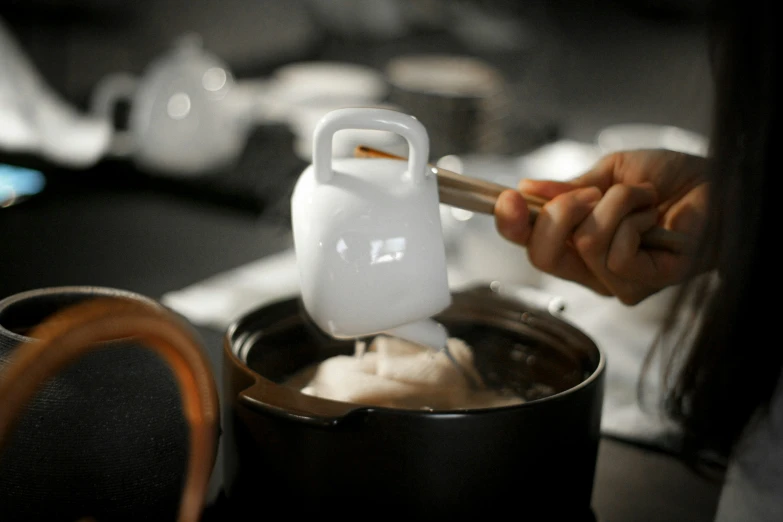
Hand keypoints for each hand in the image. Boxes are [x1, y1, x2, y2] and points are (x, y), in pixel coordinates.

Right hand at [494, 149, 708, 303]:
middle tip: (592, 192)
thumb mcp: (610, 175)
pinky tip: (654, 216)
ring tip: (642, 198)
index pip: (530, 246)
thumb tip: (527, 189)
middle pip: (541, 256)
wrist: (722, 183)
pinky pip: (615, 252)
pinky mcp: (644, 282)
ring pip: (583, 244)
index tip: (506, 197)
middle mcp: (593, 271)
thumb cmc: (674, 180)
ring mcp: (617, 282)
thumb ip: (569, 189)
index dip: (511, 224)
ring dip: (613, 204)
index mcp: (578, 245)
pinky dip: (632, 218)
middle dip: (560, 211)